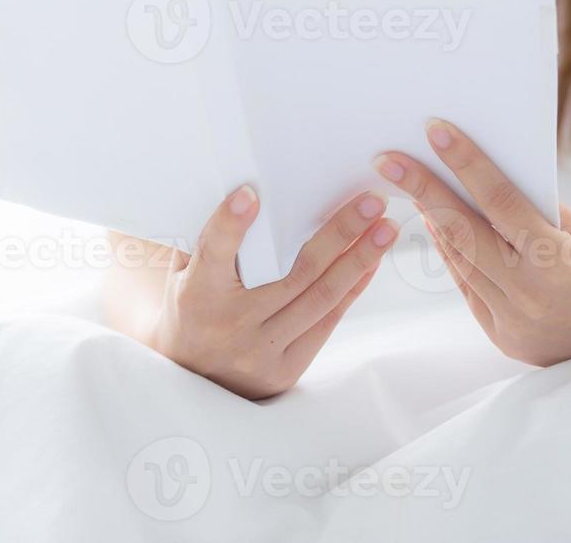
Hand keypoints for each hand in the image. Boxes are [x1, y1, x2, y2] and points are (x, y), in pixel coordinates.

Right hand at [146, 185, 398, 399]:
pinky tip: (369, 263)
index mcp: (197, 295)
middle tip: (370, 202)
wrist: (190, 378)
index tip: (250, 193)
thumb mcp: (185, 275)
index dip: (230, 223)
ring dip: (360, 259)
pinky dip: (351, 288)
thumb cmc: (190, 309)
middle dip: (339, 233)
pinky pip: (327, 322)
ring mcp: (262, 350)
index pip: (214, 252)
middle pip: (296, 273)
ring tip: (385, 229)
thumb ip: (211, 244)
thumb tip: (247, 195)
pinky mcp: (286, 368)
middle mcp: (231, 324)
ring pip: (321, 297)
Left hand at [374, 119, 570, 366]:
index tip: (435, 131)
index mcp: (557, 264)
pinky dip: (453, 256)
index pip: (498, 202)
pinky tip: (437, 228)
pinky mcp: (504, 339)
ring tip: (408, 187)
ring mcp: (513, 323)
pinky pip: (469, 289)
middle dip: (421, 190)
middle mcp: (529, 297)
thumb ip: (538, 212)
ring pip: (460, 261)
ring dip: (431, 222)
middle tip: (386, 159)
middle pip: (462, 231)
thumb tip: (482, 182)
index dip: (465, 163)